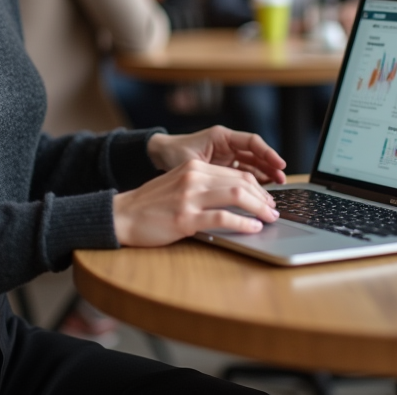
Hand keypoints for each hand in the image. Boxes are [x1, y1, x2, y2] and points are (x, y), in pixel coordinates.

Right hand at [113, 159, 279, 245]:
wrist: (122, 216)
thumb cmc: (151, 205)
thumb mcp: (178, 184)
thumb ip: (204, 185)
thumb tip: (236, 196)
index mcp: (194, 167)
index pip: (236, 172)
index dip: (257, 187)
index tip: (267, 199)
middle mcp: (193, 177)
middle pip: (241, 181)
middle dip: (263, 197)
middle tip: (274, 210)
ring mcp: (189, 197)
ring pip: (236, 195)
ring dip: (259, 208)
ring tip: (269, 219)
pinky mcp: (185, 218)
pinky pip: (223, 218)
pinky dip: (243, 223)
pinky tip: (253, 228)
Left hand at [147, 126, 285, 184]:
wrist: (158, 156)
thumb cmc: (172, 154)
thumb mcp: (191, 162)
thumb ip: (210, 172)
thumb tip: (231, 188)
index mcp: (221, 137)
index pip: (252, 142)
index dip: (268, 153)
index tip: (280, 164)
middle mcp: (227, 144)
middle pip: (256, 154)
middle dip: (270, 166)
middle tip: (282, 180)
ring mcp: (226, 156)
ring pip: (252, 165)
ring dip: (264, 175)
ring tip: (276, 188)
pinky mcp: (224, 168)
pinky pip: (243, 173)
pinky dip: (252, 182)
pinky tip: (260, 192)